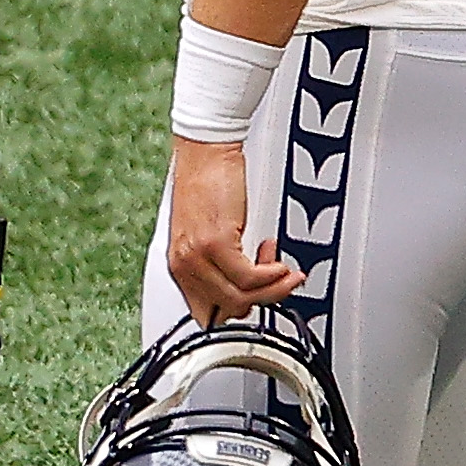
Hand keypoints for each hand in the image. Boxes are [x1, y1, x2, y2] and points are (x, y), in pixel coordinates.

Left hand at [162, 132, 302, 322]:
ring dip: (272, 287)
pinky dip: (271, 274)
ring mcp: (198, 256)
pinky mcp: (215, 243)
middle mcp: (185, 265)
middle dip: (263, 300)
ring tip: (285, 270)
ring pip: (240, 296)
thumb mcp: (208, 232)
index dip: (239, 310)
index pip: (206, 313)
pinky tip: (278, 261)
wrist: (206, 152)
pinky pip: (249, 276)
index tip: (260, 297)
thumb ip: (222, 261)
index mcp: (181, 266)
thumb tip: (250, 281)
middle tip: (282, 282)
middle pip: (228, 309)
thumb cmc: (207, 182)